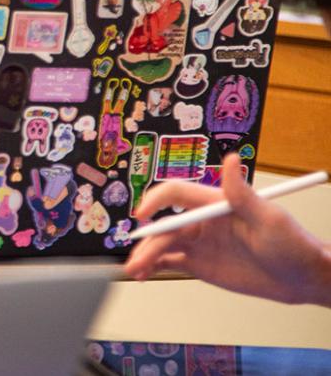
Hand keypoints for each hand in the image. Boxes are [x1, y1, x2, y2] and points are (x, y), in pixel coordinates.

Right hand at [124, 154, 330, 305]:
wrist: (304, 279)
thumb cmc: (294, 244)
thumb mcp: (269, 219)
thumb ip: (243, 194)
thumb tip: (231, 159)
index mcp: (215, 204)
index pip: (177, 194)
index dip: (156, 201)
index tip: (142, 214)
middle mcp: (202, 221)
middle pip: (164, 226)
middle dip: (147, 241)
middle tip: (138, 258)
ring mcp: (199, 243)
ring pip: (162, 245)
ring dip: (145, 255)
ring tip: (135, 271)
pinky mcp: (199, 264)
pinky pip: (169, 262)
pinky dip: (153, 266)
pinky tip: (144, 273)